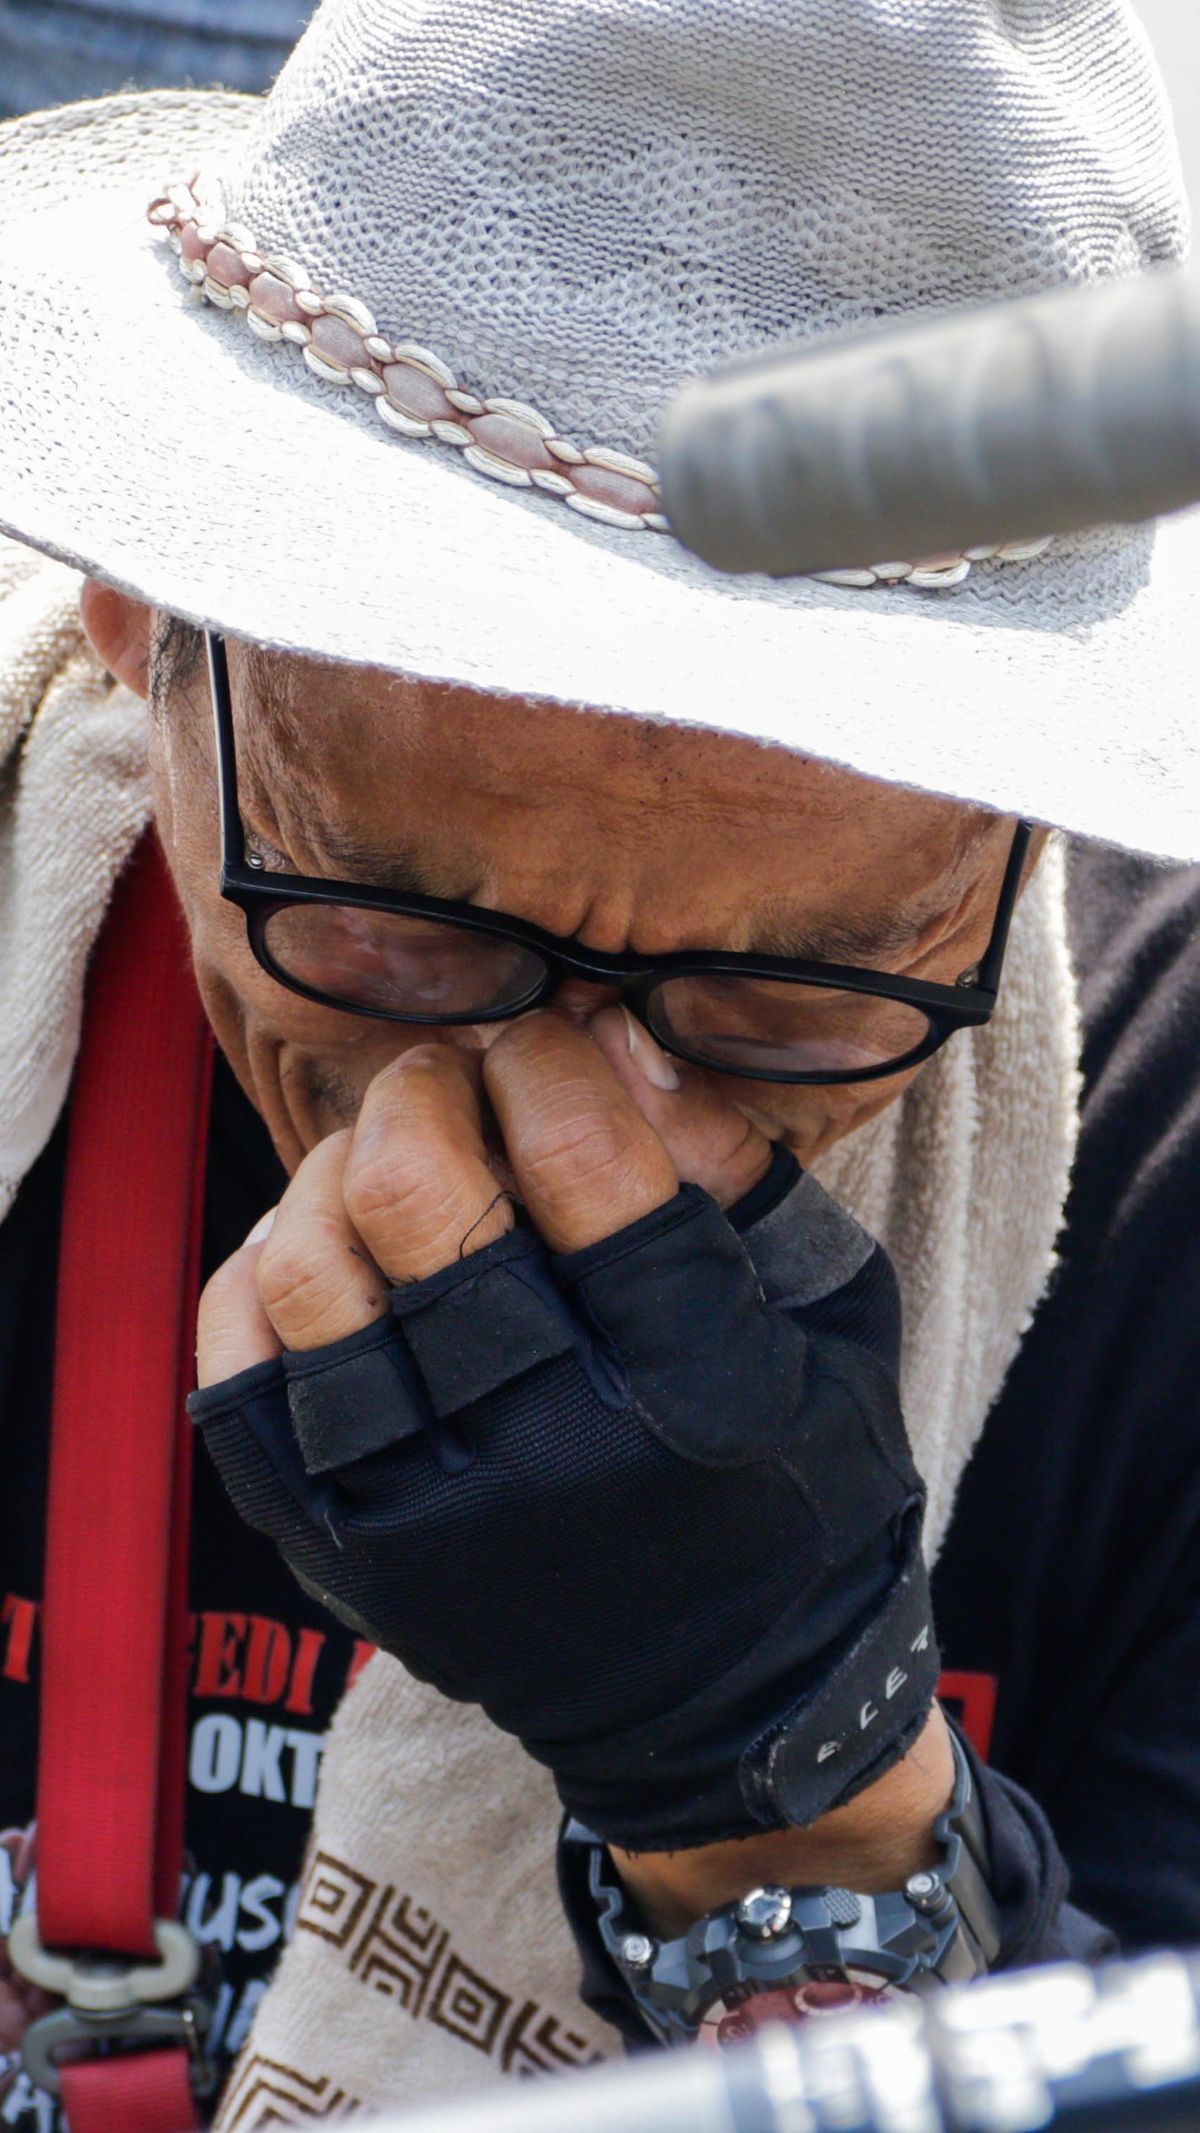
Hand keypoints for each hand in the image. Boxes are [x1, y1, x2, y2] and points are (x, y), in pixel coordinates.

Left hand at [192, 1007, 938, 1856]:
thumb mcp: (834, 1316)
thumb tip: (609, 1031)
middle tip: (449, 1080)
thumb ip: (737, 1168)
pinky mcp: (344, 1553)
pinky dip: (260, 1277)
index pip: (576, 1155)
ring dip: (333, 1171)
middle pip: (414, 1194)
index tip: (548, 1041)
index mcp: (696, 1377)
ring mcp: (425, 1508)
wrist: (731, 1713)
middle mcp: (548, 1446)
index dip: (544, 1056)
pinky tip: (321, 1251)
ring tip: (384, 1161)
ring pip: (311, 1271)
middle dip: (421, 1090)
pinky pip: (238, 1374)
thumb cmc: (798, 1484)